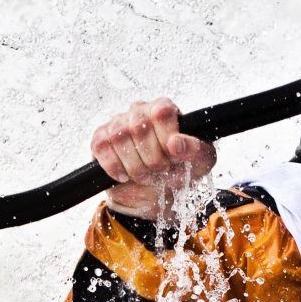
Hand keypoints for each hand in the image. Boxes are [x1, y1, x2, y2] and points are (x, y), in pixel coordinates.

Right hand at [90, 98, 216, 218]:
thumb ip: (195, 150)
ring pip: (120, 137)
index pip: (162, 112)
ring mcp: (117, 123)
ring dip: (135, 165)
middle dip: (152, 157)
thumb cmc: (179, 170)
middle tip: (160, 170)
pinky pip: (102, 147)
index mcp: (164, 108)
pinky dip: (115, 167)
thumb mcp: (199, 162)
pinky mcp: (100, 139)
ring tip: (145, 175)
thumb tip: (176, 144)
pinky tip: (125, 176)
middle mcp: (139, 110)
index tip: (173, 157)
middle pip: (139, 126)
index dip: (166, 138)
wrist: (153, 192)